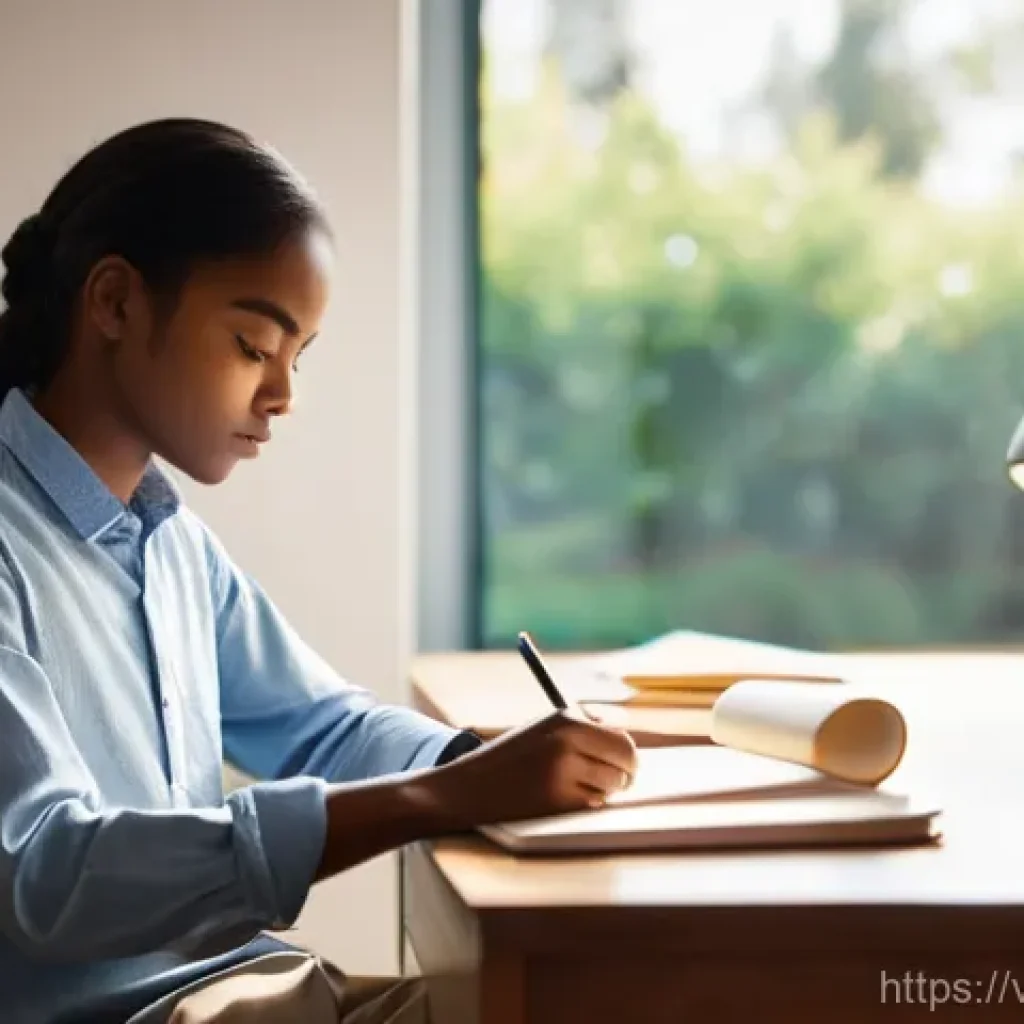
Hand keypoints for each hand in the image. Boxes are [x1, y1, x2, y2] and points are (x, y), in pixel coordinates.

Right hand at [422, 710, 637, 829]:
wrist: (469, 786)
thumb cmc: (511, 757)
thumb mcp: (544, 730)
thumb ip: (583, 730)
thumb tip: (625, 736)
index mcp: (566, 719)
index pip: (621, 737)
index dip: (626, 754)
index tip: (625, 762)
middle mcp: (567, 742)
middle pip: (626, 761)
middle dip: (626, 774)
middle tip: (621, 780)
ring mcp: (563, 772)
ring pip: (612, 785)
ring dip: (605, 790)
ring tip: (578, 786)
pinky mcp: (558, 801)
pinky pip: (593, 803)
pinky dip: (587, 803)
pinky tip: (564, 797)